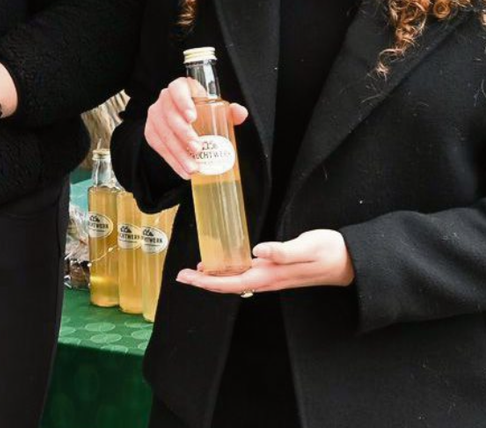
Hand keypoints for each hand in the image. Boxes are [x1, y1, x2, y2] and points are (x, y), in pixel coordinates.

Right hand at [143, 77, 248, 178]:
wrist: (186, 122)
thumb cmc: (203, 113)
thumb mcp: (218, 110)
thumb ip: (230, 111)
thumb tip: (239, 112)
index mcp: (181, 88)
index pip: (177, 90)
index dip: (183, 102)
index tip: (192, 118)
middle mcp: (164, 100)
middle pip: (169, 115)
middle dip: (183, 134)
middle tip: (197, 148)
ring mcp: (155, 116)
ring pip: (163, 134)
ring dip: (178, 152)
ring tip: (193, 166)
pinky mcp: (151, 132)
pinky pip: (159, 147)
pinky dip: (172, 160)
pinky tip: (183, 169)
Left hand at [176, 230, 354, 293]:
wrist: (352, 261)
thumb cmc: (331, 252)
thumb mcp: (308, 247)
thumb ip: (283, 251)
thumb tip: (258, 251)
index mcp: (272, 275)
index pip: (232, 282)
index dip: (208, 281)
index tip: (187, 278)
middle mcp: (269, 279)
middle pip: (230, 284)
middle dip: (204, 281)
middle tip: (181, 275)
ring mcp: (273, 276)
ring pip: (237, 281)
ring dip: (215, 278)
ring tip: (195, 271)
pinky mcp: (278, 271)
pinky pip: (247, 275)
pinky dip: (230, 272)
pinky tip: (224, 266)